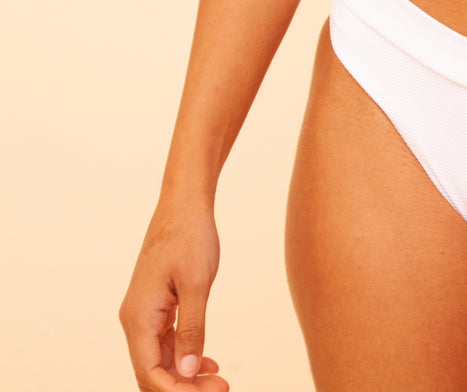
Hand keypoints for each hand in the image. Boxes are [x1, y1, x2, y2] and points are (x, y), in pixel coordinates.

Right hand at [119, 207, 228, 390]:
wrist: (184, 203)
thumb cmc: (190, 237)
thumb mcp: (197, 284)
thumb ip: (192, 330)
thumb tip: (187, 372)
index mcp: (138, 318)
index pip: (150, 373)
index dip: (177, 391)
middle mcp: (135, 320)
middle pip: (153, 371)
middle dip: (183, 387)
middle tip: (221, 389)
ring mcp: (144, 313)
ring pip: (160, 360)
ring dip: (186, 375)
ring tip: (219, 381)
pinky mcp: (156, 306)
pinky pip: (166, 343)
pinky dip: (186, 355)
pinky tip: (208, 363)